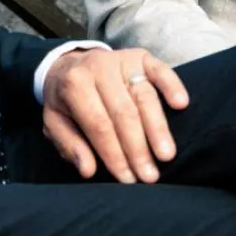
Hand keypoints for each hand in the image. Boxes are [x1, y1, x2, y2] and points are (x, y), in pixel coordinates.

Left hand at [41, 48, 188, 184]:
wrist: (68, 65)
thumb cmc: (65, 101)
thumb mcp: (54, 123)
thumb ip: (69, 146)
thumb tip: (88, 170)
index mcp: (74, 85)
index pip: (99, 124)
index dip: (114, 154)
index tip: (128, 179)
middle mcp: (99, 68)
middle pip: (123, 112)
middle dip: (138, 148)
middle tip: (149, 176)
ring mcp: (121, 60)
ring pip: (144, 95)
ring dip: (158, 127)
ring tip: (166, 155)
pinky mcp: (139, 56)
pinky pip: (159, 69)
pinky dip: (172, 85)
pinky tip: (181, 104)